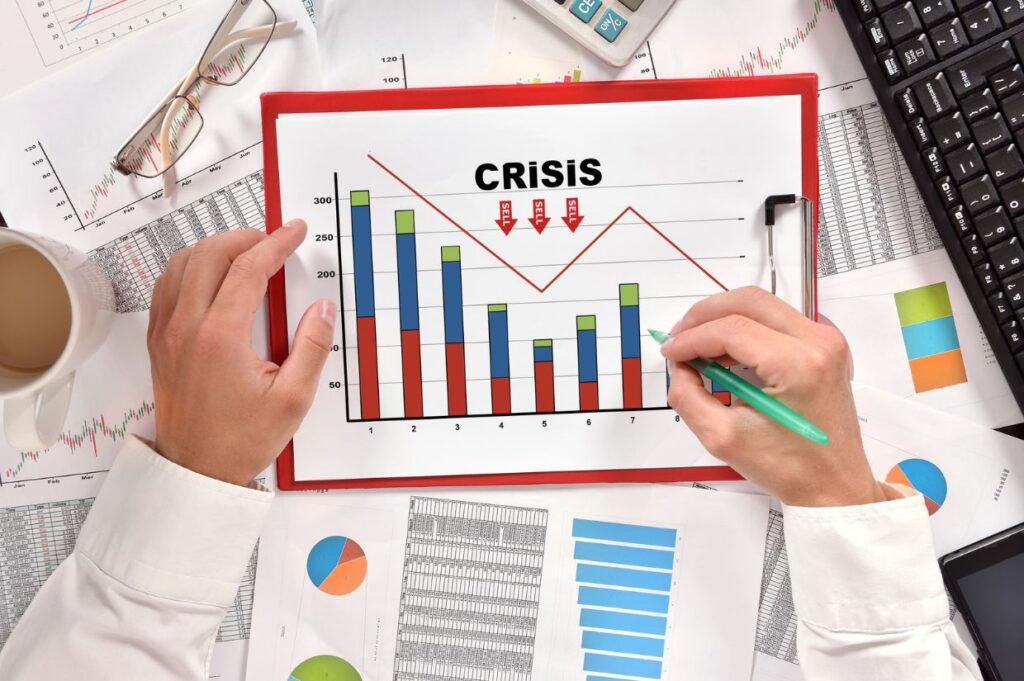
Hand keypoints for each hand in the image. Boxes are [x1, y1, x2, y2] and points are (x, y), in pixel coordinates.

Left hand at [147, 220, 335, 486]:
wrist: (197, 470)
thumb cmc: (241, 441)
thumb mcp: (293, 399)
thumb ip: (312, 347)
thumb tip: (322, 310)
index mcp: (220, 337)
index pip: (248, 269)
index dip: (276, 243)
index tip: (295, 231)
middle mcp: (187, 328)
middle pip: (209, 254)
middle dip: (244, 237)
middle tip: (272, 241)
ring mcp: (167, 333)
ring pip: (182, 264)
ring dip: (215, 249)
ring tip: (245, 254)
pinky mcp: (159, 343)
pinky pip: (167, 287)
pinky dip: (190, 268)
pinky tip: (210, 277)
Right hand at [661, 287, 885, 506]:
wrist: (834, 485)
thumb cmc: (790, 468)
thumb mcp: (722, 438)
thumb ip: (687, 395)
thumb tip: (679, 365)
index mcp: (798, 365)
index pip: (730, 329)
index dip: (691, 338)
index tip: (669, 352)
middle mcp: (818, 343)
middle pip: (749, 301)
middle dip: (705, 315)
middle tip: (680, 338)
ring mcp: (827, 340)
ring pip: (763, 305)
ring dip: (724, 319)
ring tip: (699, 347)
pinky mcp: (825, 345)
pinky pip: (778, 318)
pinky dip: (747, 326)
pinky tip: (727, 351)